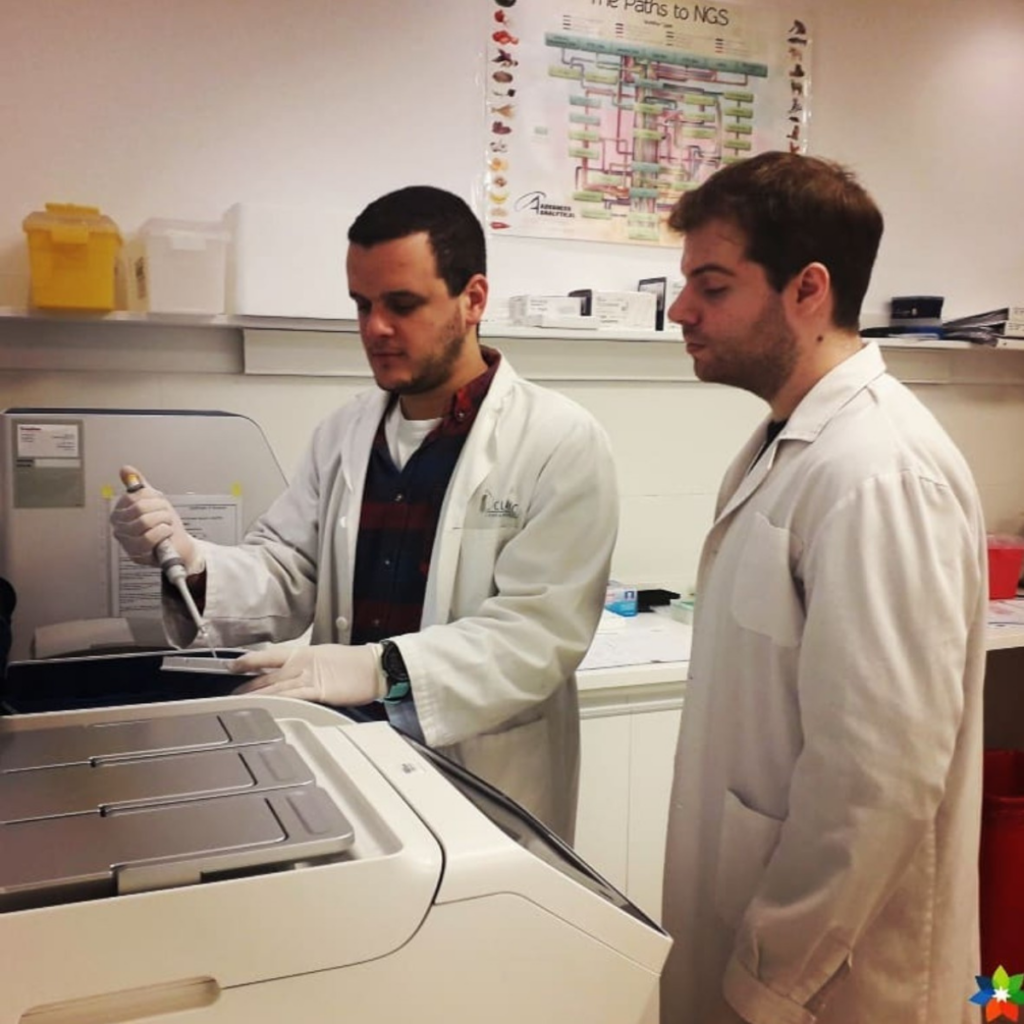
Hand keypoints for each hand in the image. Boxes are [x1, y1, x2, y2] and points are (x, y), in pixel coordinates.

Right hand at [109, 465, 202, 573]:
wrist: (179, 545)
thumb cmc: (165, 524)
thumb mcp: (154, 501)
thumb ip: (140, 485)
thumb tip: (126, 469)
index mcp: (120, 512)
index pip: (134, 497)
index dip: (153, 498)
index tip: (160, 504)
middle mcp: (119, 527)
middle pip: (140, 508)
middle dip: (160, 510)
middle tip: (166, 516)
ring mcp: (126, 541)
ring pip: (144, 522)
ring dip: (163, 521)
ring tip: (166, 525)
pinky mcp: (136, 554)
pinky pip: (149, 537)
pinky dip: (163, 532)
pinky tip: (165, 533)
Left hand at [229, 643, 385, 705]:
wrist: (376, 667)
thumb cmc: (356, 665)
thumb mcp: (327, 658)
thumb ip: (308, 666)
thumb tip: (295, 674)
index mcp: (305, 654)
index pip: (270, 656)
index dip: (251, 660)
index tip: (234, 665)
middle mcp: (304, 664)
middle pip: (269, 674)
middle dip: (248, 684)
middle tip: (230, 693)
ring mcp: (310, 678)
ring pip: (277, 686)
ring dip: (256, 695)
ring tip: (239, 702)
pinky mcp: (319, 692)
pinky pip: (294, 696)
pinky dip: (278, 700)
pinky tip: (265, 705)